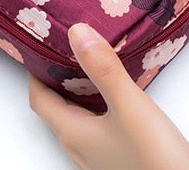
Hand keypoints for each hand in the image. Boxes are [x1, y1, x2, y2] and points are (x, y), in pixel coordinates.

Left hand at [28, 23, 188, 169]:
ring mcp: (99, 155)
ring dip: (78, 89)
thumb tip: (76, 32)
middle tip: (65, 45)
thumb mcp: (129, 105)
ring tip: (90, 61)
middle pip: (56, 107)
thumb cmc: (154, 159)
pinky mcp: (118, 157)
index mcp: (72, 132)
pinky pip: (96, 124)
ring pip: (77, 115)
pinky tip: (115, 91)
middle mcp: (80, 146)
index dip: (34, 71)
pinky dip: (97, 101)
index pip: (39, 98)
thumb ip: (103, 69)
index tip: (37, 43)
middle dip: (56, 76)